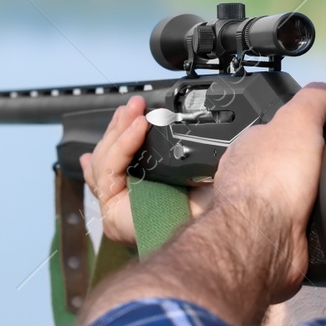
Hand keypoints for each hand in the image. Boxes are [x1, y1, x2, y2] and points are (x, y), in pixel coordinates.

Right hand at [81, 97, 218, 246]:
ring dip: (119, 130)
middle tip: (134, 104)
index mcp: (147, 191)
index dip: (120, 136)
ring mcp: (117, 209)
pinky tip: (138, 127)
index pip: (120, 161)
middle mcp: (129, 201)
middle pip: (109, 158)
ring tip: (136, 110)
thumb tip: (175, 123)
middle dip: (120, 127)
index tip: (131, 113)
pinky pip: (108, 172)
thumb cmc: (216, 201)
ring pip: (104, 162)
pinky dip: (122, 145)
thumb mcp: (194, 164)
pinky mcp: (112, 214)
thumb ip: (178, 148)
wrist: (222, 221)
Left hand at [209, 83, 325, 299]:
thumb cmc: (271, 181)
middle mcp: (252, 177)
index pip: (280, 129)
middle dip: (315, 165)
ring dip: (318, 195)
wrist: (266, 239)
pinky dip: (319, 222)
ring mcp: (263, 209)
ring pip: (300, 195)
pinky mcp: (279, 236)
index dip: (307, 127)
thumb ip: (317, 101)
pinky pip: (306, 224)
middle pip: (292, 163)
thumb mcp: (298, 119)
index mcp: (251, 146)